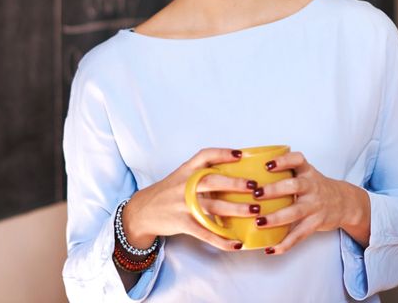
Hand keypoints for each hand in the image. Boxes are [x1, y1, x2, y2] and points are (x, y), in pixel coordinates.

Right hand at [122, 147, 261, 251]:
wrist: (142, 211)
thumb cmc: (167, 192)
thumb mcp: (181, 177)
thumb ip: (201, 173)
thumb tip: (233, 174)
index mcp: (186, 170)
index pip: (205, 156)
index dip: (223, 153)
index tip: (241, 154)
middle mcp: (185, 185)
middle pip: (212, 181)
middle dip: (235, 183)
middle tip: (254, 187)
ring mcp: (183, 204)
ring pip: (213, 206)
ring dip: (236, 209)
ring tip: (255, 212)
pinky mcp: (182, 223)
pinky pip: (205, 233)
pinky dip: (222, 240)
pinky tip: (237, 243)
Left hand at [253, 151, 370, 253]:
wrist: (343, 202)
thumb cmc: (314, 185)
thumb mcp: (305, 172)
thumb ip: (285, 170)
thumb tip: (247, 169)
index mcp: (306, 171)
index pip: (297, 160)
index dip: (283, 161)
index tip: (267, 165)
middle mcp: (311, 186)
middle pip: (294, 186)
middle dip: (274, 190)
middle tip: (256, 194)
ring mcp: (314, 205)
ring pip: (296, 212)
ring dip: (276, 218)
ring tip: (258, 222)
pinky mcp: (316, 223)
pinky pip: (300, 235)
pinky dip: (285, 244)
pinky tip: (271, 249)